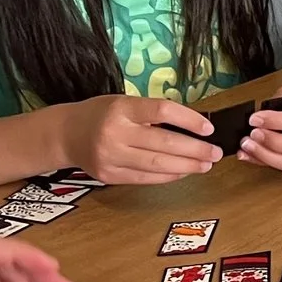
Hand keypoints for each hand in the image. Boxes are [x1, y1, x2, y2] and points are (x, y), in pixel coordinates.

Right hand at [61, 95, 222, 184]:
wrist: (66, 134)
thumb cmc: (102, 114)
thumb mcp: (125, 103)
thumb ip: (152, 113)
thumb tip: (194, 127)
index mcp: (122, 108)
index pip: (162, 111)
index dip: (189, 120)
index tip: (209, 128)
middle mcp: (115, 133)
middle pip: (163, 143)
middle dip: (195, 150)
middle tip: (216, 153)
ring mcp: (111, 157)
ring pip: (157, 165)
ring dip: (186, 166)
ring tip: (205, 165)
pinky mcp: (109, 176)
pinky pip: (145, 179)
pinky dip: (168, 177)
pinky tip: (183, 172)